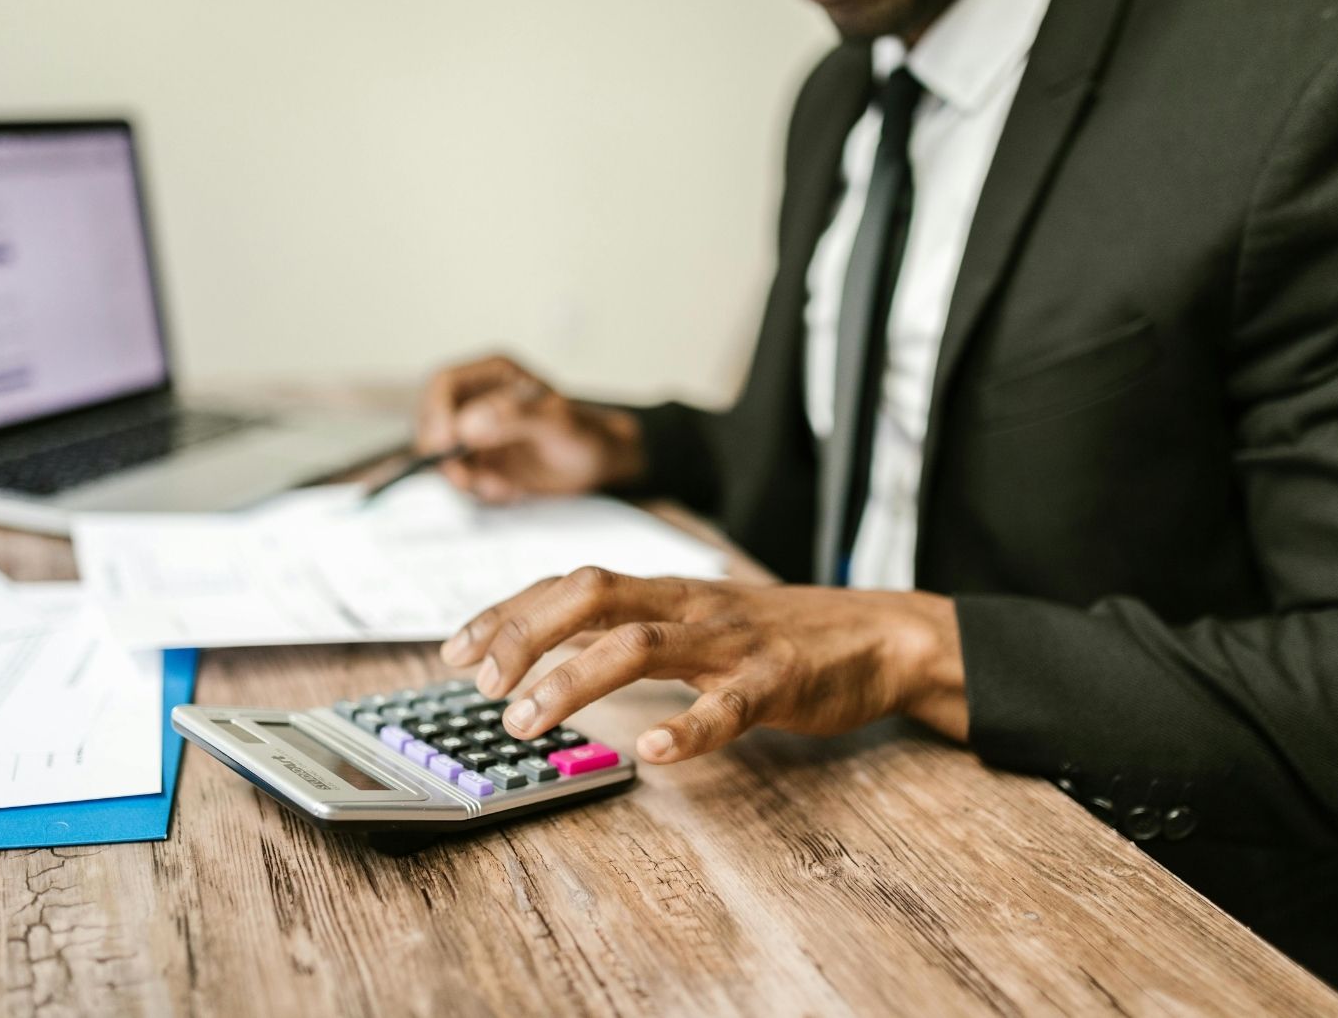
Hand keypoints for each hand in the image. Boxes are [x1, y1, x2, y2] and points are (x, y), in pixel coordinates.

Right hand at [416, 355, 644, 503]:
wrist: (598, 463)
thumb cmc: (583, 432)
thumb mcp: (556, 422)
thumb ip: (514, 417)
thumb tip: (468, 426)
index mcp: (492, 374)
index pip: (444, 384)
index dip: (436, 412)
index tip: (446, 443)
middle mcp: (476, 401)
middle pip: (432, 421)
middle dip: (443, 454)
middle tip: (466, 477)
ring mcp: (474, 433)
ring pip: (442, 455)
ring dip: (464, 477)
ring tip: (501, 486)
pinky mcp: (479, 462)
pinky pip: (461, 478)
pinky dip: (479, 490)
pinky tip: (509, 490)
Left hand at [439, 568, 968, 763]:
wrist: (881, 634)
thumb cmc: (778, 634)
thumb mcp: (695, 620)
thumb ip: (633, 629)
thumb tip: (553, 656)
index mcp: (665, 591)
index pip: (570, 585)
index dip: (508, 612)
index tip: (457, 649)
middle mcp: (688, 604)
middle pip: (592, 595)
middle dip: (525, 634)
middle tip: (482, 685)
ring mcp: (733, 640)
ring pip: (642, 643)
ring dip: (573, 679)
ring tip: (527, 720)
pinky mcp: (778, 680)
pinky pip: (729, 704)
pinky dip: (687, 726)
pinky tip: (651, 751)